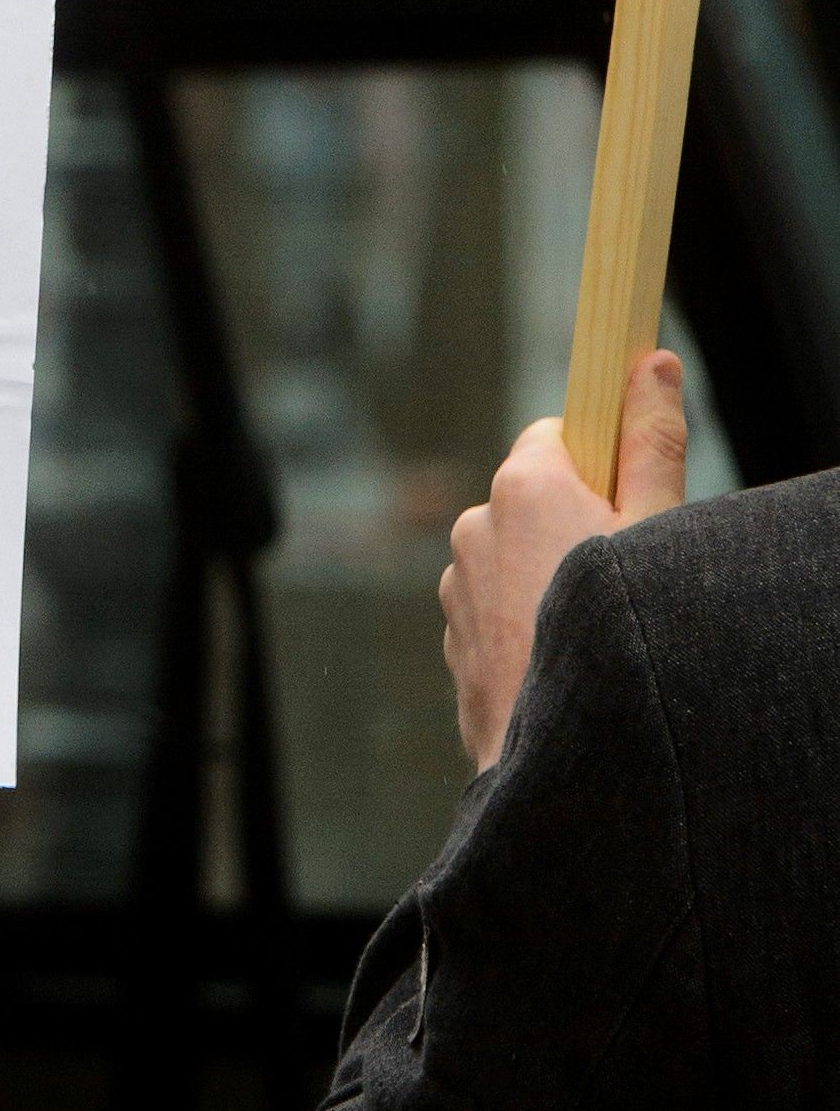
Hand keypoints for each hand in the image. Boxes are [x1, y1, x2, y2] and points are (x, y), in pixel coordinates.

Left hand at [442, 350, 685, 771]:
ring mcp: (455, 585)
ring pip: (517, 558)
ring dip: (552, 575)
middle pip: (536, 498)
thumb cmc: (613, 629)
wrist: (558, 748)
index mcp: (521, 486)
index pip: (558, 434)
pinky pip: (499, 609)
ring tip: (592, 623)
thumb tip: (646, 362)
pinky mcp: (453, 636)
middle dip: (578, 522)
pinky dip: (529, 621)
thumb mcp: (656, 527)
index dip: (600, 459)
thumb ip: (651, 441)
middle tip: (623, 570)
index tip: (630, 493)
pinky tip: (562, 656)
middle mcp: (473, 526)